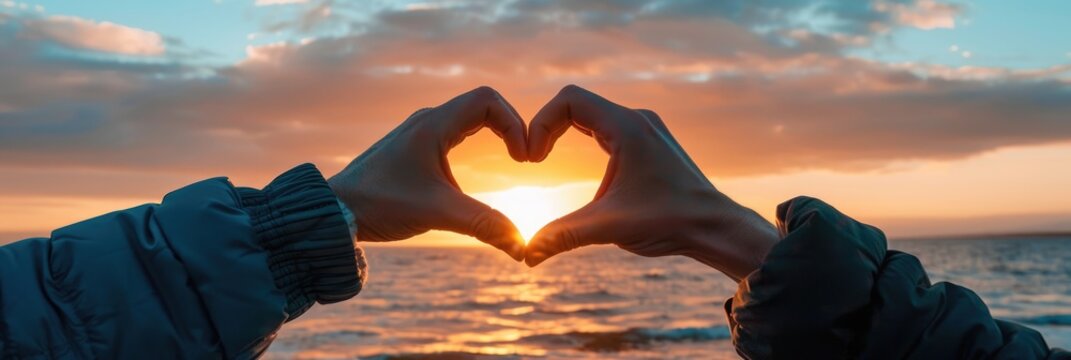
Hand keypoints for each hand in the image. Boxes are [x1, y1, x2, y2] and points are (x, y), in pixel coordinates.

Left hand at [329, 87, 526, 260]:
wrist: (334, 211)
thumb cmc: (380, 205)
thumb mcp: (437, 213)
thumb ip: (483, 225)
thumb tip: (521, 246)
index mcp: (433, 125)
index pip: (488, 101)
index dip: (514, 123)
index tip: (522, 158)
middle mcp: (427, 121)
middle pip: (483, 104)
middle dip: (510, 127)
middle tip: (523, 158)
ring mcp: (418, 132)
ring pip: (468, 117)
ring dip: (494, 133)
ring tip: (511, 162)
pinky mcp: (413, 147)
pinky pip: (454, 132)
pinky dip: (476, 142)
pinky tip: (476, 171)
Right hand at [523, 85, 779, 280]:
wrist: (715, 228)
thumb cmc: (669, 221)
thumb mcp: (608, 226)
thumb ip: (563, 235)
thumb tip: (526, 255)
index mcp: (628, 127)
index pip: (569, 100)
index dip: (541, 123)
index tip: (533, 159)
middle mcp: (638, 120)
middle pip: (577, 104)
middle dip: (548, 128)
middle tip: (535, 160)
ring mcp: (646, 129)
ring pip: (593, 115)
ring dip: (566, 133)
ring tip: (548, 160)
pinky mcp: (650, 143)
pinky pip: (608, 128)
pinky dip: (586, 140)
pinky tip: (583, 170)